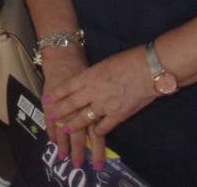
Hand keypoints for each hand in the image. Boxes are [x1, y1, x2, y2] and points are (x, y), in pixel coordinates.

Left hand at [44, 47, 154, 169]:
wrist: (149, 69)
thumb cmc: (131, 60)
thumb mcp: (107, 63)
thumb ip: (96, 75)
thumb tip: (90, 81)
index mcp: (90, 75)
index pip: (68, 86)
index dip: (56, 95)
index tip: (47, 101)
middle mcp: (93, 91)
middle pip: (71, 104)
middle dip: (60, 112)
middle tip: (51, 118)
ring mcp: (104, 105)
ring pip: (83, 118)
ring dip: (73, 125)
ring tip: (65, 130)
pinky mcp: (117, 115)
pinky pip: (102, 127)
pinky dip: (96, 132)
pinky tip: (93, 135)